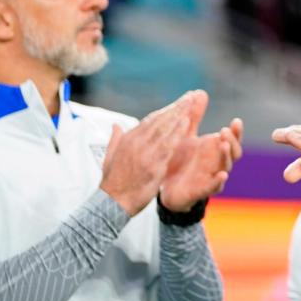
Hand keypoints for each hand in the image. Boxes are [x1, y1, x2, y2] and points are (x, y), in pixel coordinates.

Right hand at [100, 92, 194, 215]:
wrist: (112, 203)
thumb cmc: (112, 182)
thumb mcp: (110, 157)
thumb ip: (115, 139)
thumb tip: (116, 125)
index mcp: (128, 140)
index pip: (149, 120)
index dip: (165, 111)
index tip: (176, 104)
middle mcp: (136, 143)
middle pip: (159, 121)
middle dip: (175, 108)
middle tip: (188, 98)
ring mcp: (145, 153)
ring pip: (164, 129)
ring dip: (178, 116)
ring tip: (190, 105)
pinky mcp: (153, 165)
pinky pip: (168, 146)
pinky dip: (177, 133)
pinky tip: (186, 123)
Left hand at [160, 90, 243, 211]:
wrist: (163, 185)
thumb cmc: (179, 158)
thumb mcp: (185, 134)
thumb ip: (193, 116)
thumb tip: (201, 92)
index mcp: (214, 148)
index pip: (232, 138)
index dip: (237, 131)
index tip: (236, 121)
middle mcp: (217, 162)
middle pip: (234, 152)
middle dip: (232, 141)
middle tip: (224, 131)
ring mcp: (211, 176)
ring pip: (225, 168)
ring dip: (226, 156)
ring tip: (223, 145)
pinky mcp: (201, 190)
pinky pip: (213, 187)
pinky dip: (218, 182)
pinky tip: (222, 176)